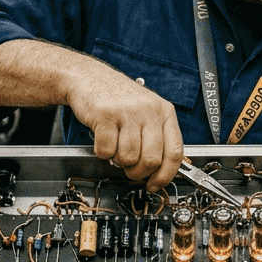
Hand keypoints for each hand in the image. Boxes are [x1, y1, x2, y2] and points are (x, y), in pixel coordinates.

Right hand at [64, 67, 183, 191]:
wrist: (88, 76)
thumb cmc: (117, 98)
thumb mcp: (146, 111)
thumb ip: (156, 137)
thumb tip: (159, 172)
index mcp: (164, 111)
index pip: (174, 152)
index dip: (165, 175)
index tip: (155, 185)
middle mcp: (149, 110)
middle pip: (151, 160)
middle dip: (137, 172)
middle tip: (129, 169)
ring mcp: (127, 112)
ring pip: (128, 158)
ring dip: (118, 161)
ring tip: (115, 148)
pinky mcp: (105, 115)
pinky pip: (106, 150)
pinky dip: (102, 153)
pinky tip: (102, 140)